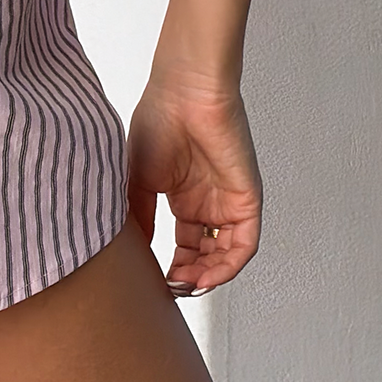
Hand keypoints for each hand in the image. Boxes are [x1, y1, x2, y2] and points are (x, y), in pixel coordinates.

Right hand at [125, 72, 261, 295]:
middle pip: (207, 255)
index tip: (157, 283)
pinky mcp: (246, 199)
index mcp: (184, 196)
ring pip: (226, 254)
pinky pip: (244, 243)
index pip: (185, 245)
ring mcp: (228, 201)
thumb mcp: (138, 178)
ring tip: (187, 286)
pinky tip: (206, 275)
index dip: (174, 268)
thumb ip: (139, 217)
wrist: (185, 92)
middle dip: (191, 277)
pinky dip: (228, 265)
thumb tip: (135, 253)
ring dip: (209, 277)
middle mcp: (208, 202)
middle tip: (173, 289)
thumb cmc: (159, 119)